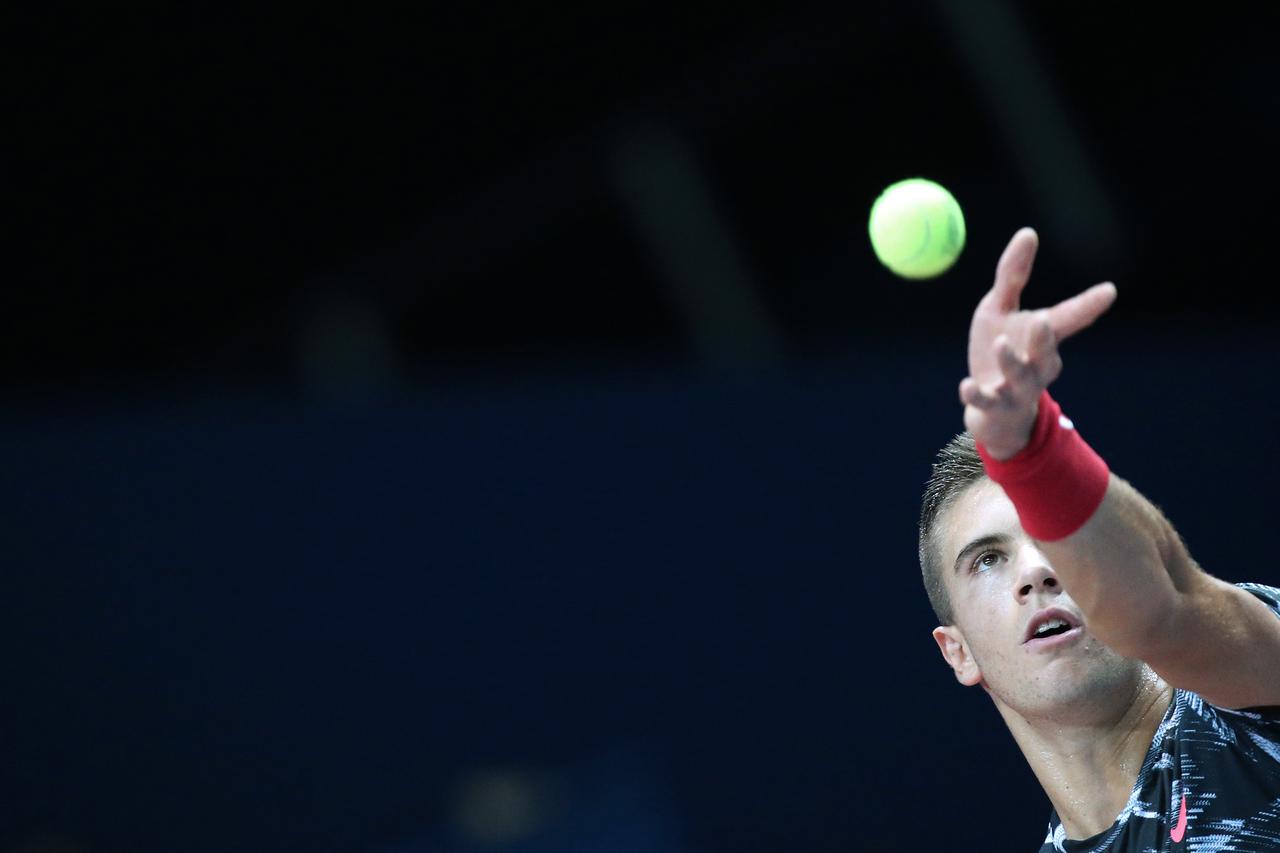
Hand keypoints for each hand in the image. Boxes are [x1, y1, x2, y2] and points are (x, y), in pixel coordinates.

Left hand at [960, 228, 1116, 459]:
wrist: (991, 409)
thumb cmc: (997, 350)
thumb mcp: (1000, 310)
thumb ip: (1012, 276)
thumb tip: (1028, 232)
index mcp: (1042, 340)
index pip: (1067, 320)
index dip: (1087, 306)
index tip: (1109, 290)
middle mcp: (1036, 366)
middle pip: (1045, 354)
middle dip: (1044, 338)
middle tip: (1042, 319)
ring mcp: (1016, 389)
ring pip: (1018, 378)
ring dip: (1011, 361)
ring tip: (1000, 344)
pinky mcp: (992, 406)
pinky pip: (985, 402)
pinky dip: (976, 395)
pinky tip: (965, 386)